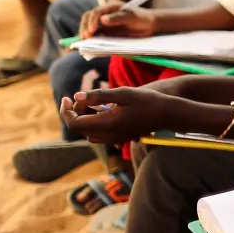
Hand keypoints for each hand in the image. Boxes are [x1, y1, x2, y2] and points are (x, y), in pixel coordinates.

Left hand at [59, 87, 174, 144]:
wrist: (167, 114)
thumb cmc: (147, 100)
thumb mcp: (123, 93)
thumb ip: (99, 95)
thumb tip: (76, 96)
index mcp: (107, 124)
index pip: (74, 123)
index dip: (66, 111)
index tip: (67, 97)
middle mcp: (109, 135)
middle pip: (79, 128)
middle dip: (75, 113)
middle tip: (84, 97)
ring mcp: (114, 139)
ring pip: (87, 132)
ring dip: (84, 118)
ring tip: (95, 103)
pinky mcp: (119, 138)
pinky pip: (98, 134)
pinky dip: (94, 122)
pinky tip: (103, 110)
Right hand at [82, 2, 155, 38]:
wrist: (150, 25)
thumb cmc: (142, 18)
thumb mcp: (132, 17)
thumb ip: (118, 18)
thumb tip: (102, 20)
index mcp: (110, 7)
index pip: (96, 12)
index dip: (92, 21)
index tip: (92, 30)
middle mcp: (105, 13)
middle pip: (88, 17)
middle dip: (85, 26)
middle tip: (86, 37)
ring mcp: (105, 22)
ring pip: (90, 25)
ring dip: (85, 32)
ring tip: (85, 40)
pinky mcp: (107, 31)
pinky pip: (96, 33)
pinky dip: (91, 37)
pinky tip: (89, 43)